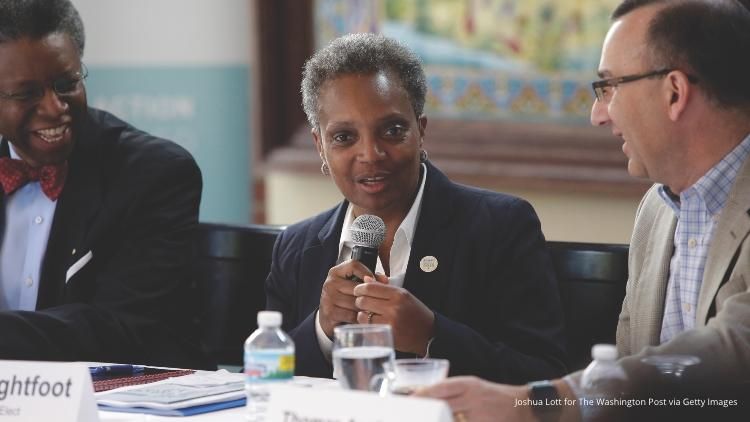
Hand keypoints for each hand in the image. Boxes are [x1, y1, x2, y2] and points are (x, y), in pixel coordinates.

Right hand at [318, 260, 374, 337]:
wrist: (329, 317)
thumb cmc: (345, 299)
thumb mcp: (354, 285)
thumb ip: (369, 279)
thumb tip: (385, 279)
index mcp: (335, 272)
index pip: (354, 265)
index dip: (368, 272)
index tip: (374, 281)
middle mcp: (330, 283)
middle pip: (357, 286)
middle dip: (368, 295)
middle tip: (375, 301)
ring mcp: (328, 298)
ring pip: (356, 302)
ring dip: (365, 308)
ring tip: (369, 310)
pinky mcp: (330, 313)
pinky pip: (352, 315)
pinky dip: (359, 318)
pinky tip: (361, 318)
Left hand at [352, 275, 434, 354]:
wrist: (429, 334)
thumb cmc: (415, 313)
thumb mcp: (404, 295)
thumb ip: (384, 286)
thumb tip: (366, 279)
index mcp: (399, 294)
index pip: (369, 287)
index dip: (360, 288)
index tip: (358, 290)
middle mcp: (394, 308)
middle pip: (363, 301)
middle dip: (360, 301)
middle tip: (364, 303)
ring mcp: (390, 323)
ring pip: (362, 315)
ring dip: (363, 314)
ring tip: (370, 314)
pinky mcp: (387, 335)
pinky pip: (367, 327)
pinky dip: (367, 325)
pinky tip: (374, 323)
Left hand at [414, 376, 532, 421]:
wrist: (524, 406)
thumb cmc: (495, 397)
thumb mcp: (474, 388)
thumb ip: (453, 392)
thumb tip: (425, 395)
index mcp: (469, 385)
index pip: (441, 387)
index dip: (424, 394)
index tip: (410, 399)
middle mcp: (473, 398)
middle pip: (444, 405)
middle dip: (427, 410)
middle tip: (412, 413)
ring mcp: (479, 414)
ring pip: (451, 418)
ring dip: (439, 418)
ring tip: (429, 417)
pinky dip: (453, 421)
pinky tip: (446, 420)